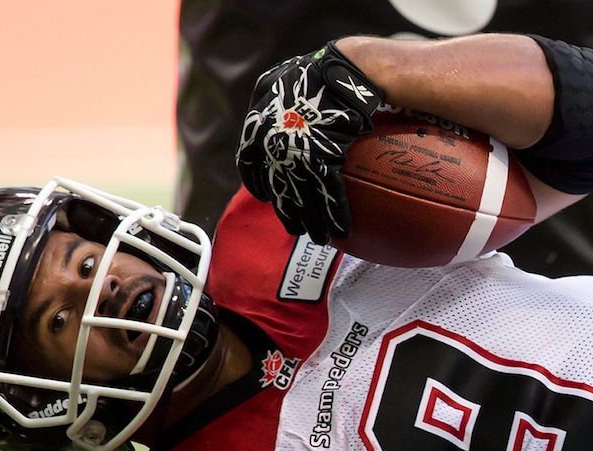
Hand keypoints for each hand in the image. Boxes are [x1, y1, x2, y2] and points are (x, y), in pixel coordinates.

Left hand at [235, 41, 382, 244]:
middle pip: (277, 189)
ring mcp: (297, 155)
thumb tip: (266, 114)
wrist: (343, 70)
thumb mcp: (279, 81)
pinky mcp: (324, 159)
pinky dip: (334, 214)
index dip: (259, 184)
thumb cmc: (315, 72)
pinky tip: (340, 230)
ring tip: (320, 238)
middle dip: (287, 212)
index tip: (267, 196)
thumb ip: (269, 102)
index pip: (250, 166)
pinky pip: (327, 194)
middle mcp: (272, 146)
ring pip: (302, 197)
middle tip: (296, 228)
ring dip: (312, 222)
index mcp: (258, 128)